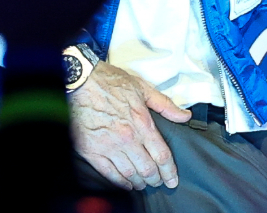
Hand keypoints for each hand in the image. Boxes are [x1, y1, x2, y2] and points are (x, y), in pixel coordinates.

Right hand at [69, 61, 188, 190]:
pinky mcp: (91, 151)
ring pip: (129, 174)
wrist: (81, 82)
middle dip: (156, 179)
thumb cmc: (111, 82)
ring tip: (144, 183)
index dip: (170, 171)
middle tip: (159, 182)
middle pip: (147, 168)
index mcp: (142, 123)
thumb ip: (165, 105)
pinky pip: (108, 173)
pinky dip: (120, 182)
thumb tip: (185, 116)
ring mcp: (108, 146)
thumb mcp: (143, 88)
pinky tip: (126, 184)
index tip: (173, 180)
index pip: (162, 155)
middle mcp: (127, 138)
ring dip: (139, 182)